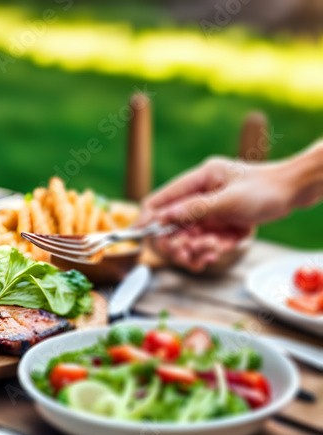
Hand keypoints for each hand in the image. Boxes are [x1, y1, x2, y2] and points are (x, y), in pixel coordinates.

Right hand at [139, 157, 294, 271]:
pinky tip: (219, 251)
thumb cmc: (267, 189)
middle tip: (185, 253)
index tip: (138, 236)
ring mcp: (209, 211)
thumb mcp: (230, 200)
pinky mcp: (219, 225)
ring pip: (187, 237)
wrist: (296, 191)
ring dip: (194, 249)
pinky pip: (205, 243)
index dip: (147, 218)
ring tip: (209, 253)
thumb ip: (195, 209)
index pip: (161, 199)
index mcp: (198, 180)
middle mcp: (199, 196)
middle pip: (171, 224)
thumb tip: (164, 217)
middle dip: (176, 241)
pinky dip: (209, 250)